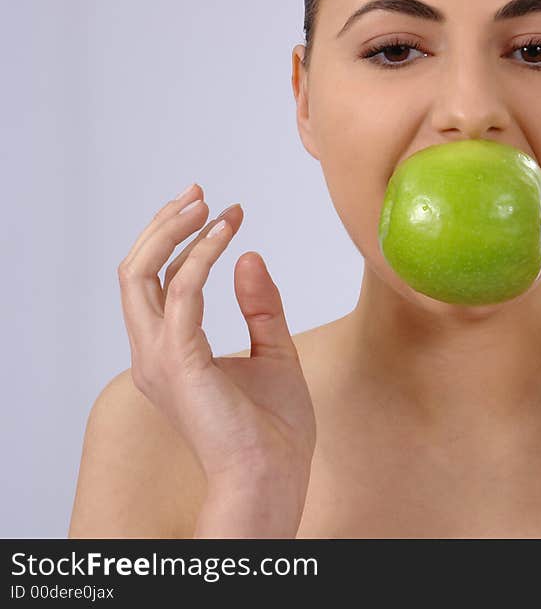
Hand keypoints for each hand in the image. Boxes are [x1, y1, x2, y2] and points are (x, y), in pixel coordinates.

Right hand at [117, 184, 316, 528]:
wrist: (273, 476)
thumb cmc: (273, 429)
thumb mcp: (275, 352)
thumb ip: (261, 308)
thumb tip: (251, 257)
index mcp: (170, 353)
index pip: (159, 284)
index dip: (185, 243)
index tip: (224, 214)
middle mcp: (153, 353)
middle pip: (136, 272)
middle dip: (165, 226)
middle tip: (200, 193)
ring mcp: (159, 358)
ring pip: (140, 275)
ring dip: (173, 232)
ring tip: (208, 204)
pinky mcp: (178, 361)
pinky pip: (180, 295)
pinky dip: (201, 258)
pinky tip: (227, 235)